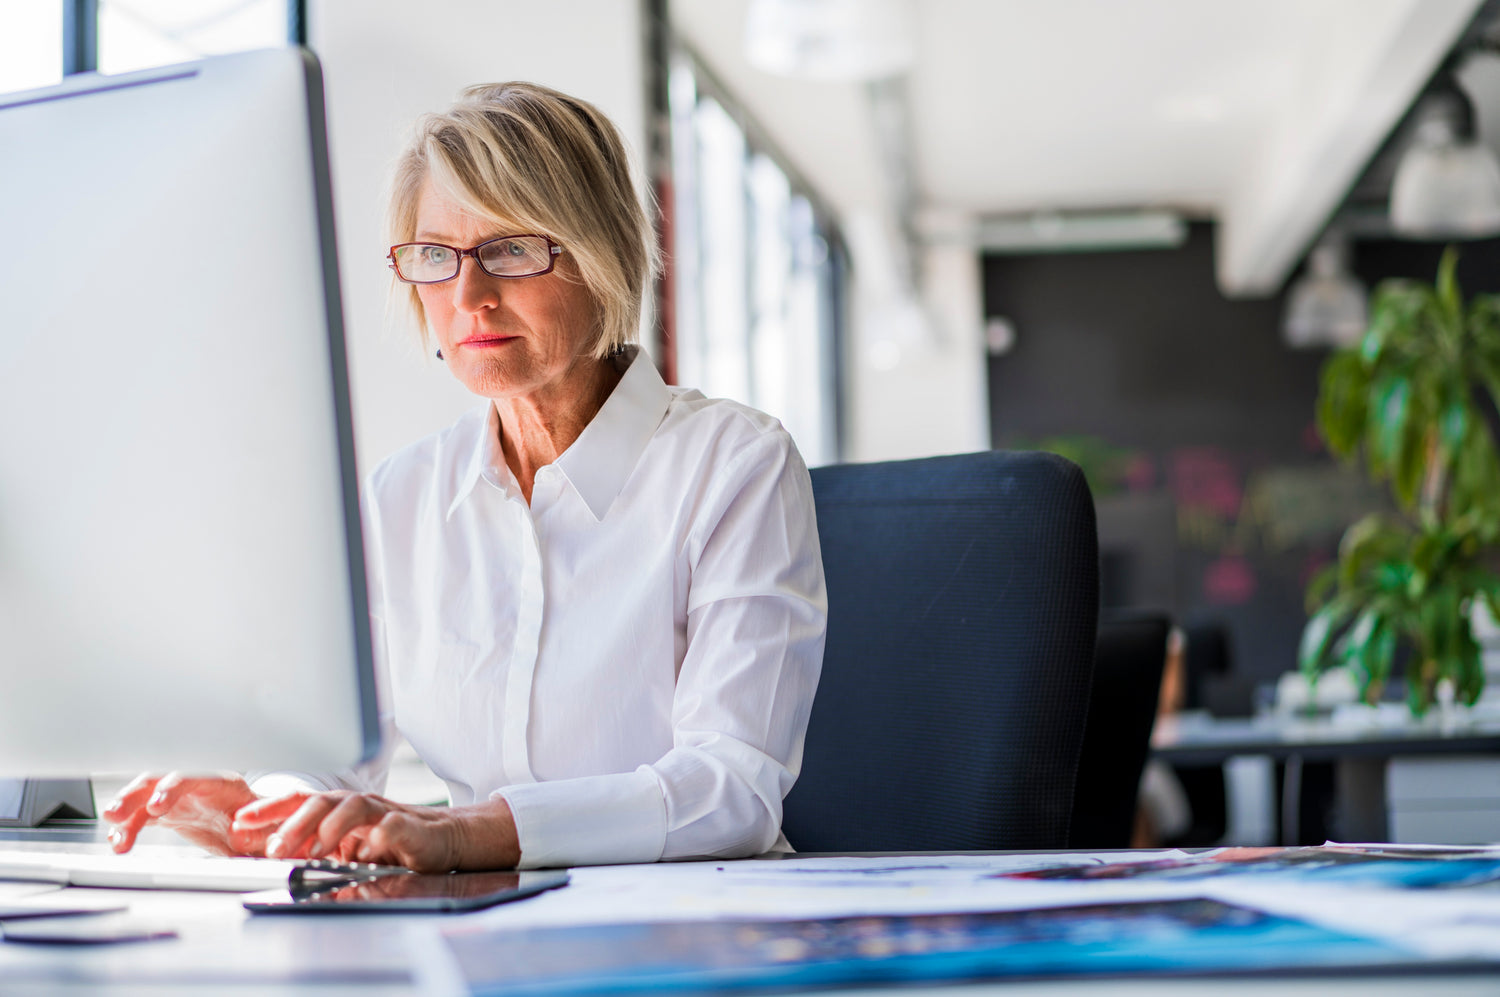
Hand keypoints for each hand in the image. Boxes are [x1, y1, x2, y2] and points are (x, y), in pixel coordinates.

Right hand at [102, 772, 300, 855]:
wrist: (260, 830)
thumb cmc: (264, 825)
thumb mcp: (265, 830)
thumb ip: (254, 833)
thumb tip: (240, 834)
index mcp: (224, 784)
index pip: (193, 778)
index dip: (172, 789)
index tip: (156, 805)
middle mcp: (197, 786)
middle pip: (160, 782)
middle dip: (135, 796)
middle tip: (116, 814)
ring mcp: (181, 798)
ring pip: (145, 798)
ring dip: (126, 814)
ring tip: (115, 837)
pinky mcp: (170, 813)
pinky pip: (143, 816)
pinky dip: (128, 827)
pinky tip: (118, 839)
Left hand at [232, 793, 519, 872]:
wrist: (450, 838)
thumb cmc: (398, 843)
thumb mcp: (352, 847)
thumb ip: (321, 848)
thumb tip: (280, 858)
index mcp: (342, 808)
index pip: (301, 800)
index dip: (271, 808)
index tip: (242, 822)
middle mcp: (361, 805)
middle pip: (323, 800)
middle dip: (294, 822)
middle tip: (275, 848)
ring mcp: (387, 813)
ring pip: (354, 805)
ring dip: (331, 826)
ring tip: (316, 849)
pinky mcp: (412, 827)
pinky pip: (393, 826)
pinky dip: (378, 836)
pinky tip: (366, 852)